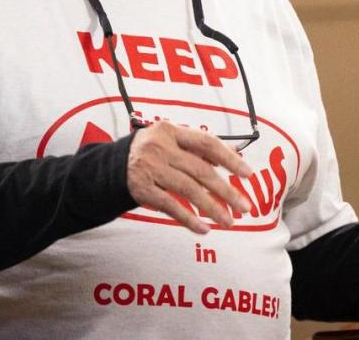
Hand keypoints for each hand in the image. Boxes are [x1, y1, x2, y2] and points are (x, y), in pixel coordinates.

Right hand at [126, 121, 252, 233]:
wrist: (111, 166)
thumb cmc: (151, 152)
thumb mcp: (172, 141)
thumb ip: (200, 147)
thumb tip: (235, 154)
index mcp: (170, 131)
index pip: (206, 143)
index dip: (229, 159)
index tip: (247, 174)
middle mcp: (160, 147)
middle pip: (200, 170)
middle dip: (226, 190)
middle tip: (244, 206)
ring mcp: (150, 168)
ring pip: (188, 190)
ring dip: (212, 208)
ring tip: (228, 221)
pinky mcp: (141, 189)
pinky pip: (171, 206)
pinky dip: (189, 219)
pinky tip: (203, 228)